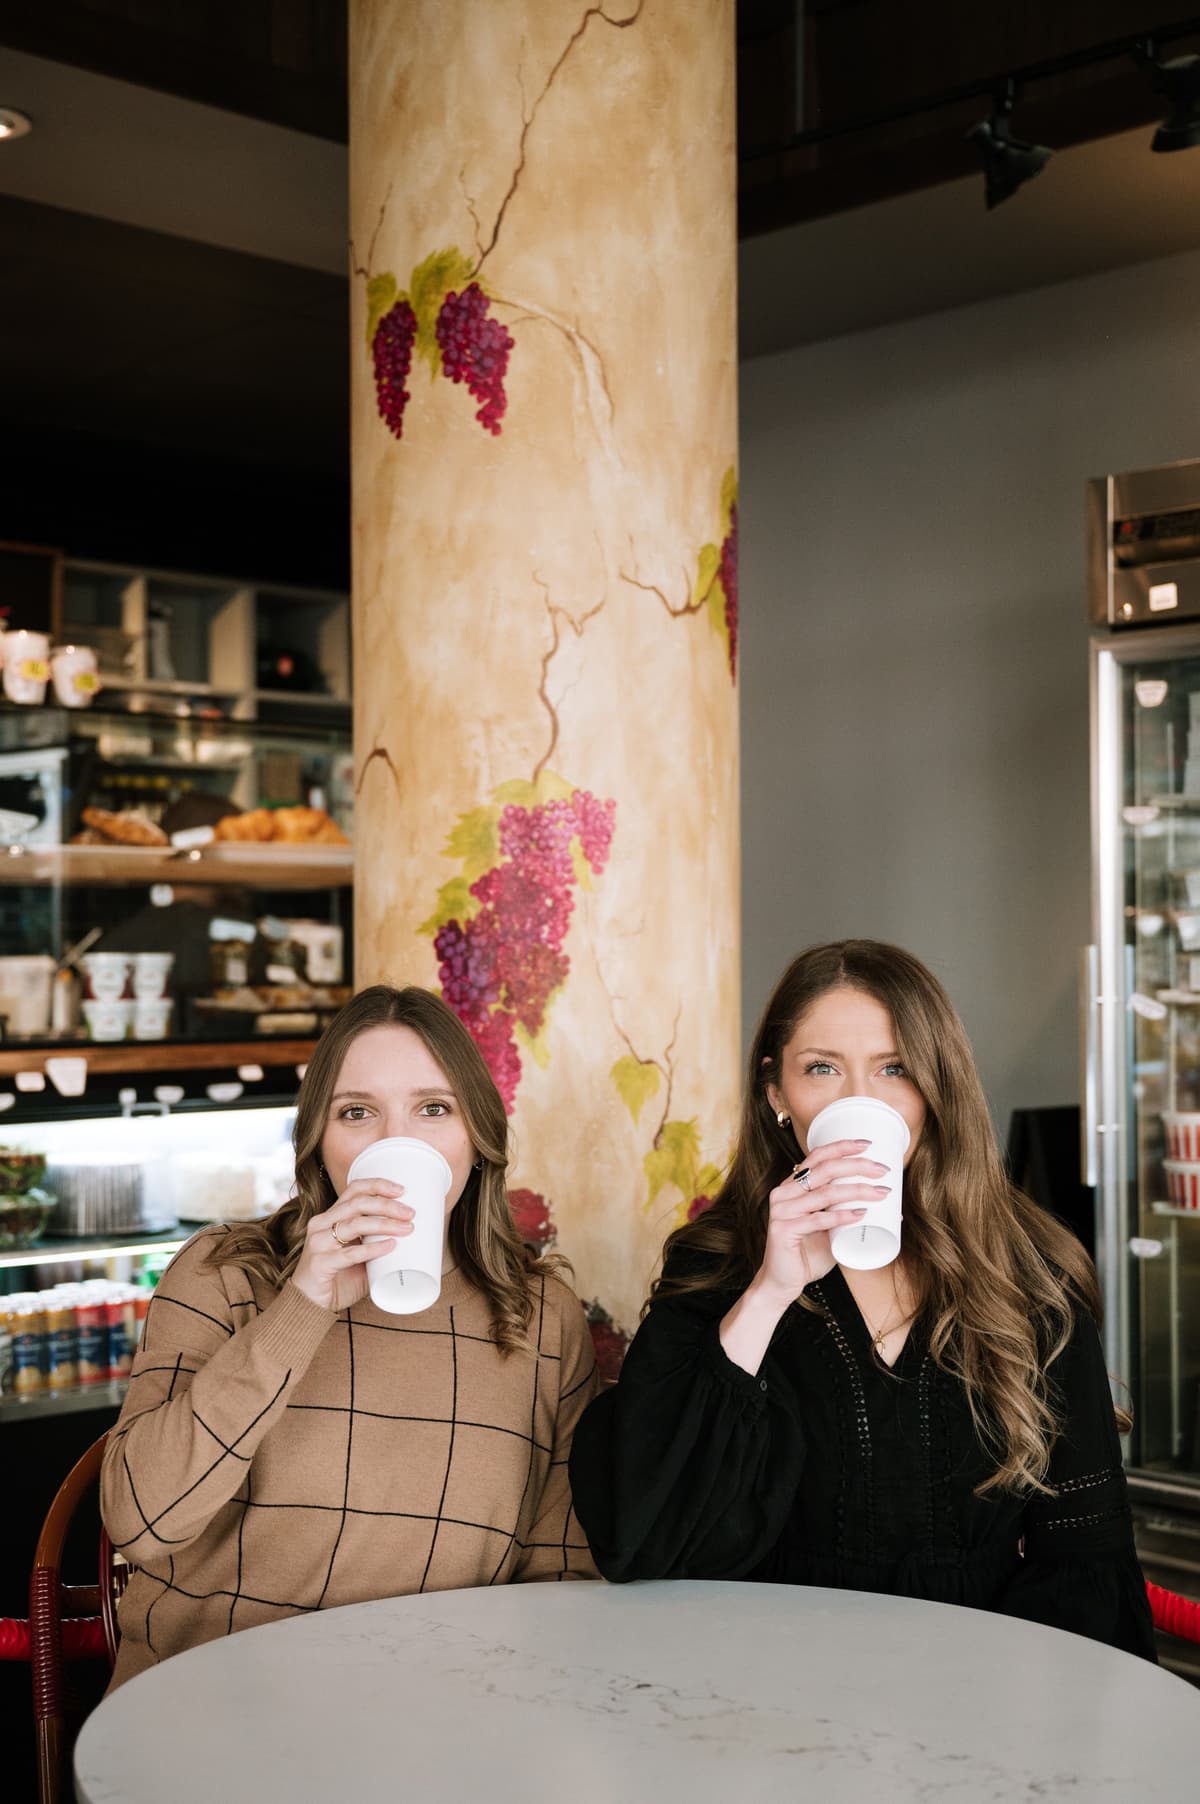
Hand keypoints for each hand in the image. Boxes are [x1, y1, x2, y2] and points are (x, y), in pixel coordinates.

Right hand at [292, 1178, 413, 1312]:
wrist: (309, 1305)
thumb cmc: (337, 1277)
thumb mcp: (358, 1255)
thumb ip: (376, 1243)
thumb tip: (410, 1235)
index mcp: (331, 1216)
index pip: (354, 1189)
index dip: (378, 1185)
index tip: (402, 1190)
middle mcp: (322, 1224)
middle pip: (357, 1203)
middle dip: (387, 1205)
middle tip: (410, 1213)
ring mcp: (318, 1242)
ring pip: (355, 1224)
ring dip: (384, 1224)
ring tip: (406, 1229)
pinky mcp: (320, 1263)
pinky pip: (350, 1253)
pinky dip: (373, 1249)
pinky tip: (390, 1247)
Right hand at [753, 1139, 889, 1300]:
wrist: (782, 1282)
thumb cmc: (808, 1254)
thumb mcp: (831, 1230)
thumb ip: (850, 1216)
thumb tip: (894, 1212)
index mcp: (792, 1186)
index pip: (816, 1156)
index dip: (842, 1147)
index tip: (868, 1145)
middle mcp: (784, 1193)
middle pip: (824, 1169)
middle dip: (856, 1165)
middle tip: (881, 1170)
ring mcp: (782, 1211)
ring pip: (825, 1193)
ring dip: (857, 1190)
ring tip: (881, 1193)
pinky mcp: (783, 1230)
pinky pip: (819, 1219)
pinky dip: (843, 1216)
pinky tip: (860, 1214)